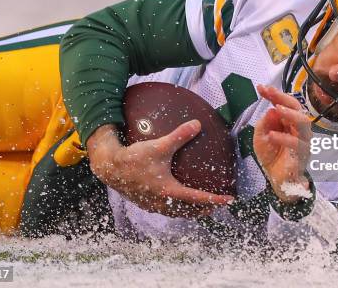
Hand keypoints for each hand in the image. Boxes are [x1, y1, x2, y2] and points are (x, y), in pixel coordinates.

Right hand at [87, 121, 233, 217]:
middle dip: (205, 210)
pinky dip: (177, 207)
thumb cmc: (133, 158)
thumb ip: (179, 136)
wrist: (108, 168)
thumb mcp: (158, 145)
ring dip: (191, 211)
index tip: (229, 199)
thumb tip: (197, 124)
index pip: (198, 199)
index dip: (215, 200)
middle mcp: (162, 202)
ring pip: (177, 213)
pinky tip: (176, 196)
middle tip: (217, 205)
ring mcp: (153, 205)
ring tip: (201, 206)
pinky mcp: (145, 203)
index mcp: (168, 191)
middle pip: (189, 211)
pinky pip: (166, 209)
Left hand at [253, 84, 311, 203]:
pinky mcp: (302, 155)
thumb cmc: (271, 154)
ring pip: (303, 123)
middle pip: (297, 108)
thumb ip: (265, 123)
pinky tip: (272, 135)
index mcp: (288, 121)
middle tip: (271, 94)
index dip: (274, 94)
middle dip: (283, 98)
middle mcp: (298, 128)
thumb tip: (271, 109)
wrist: (277, 178)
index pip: (285, 103)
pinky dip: (284, 138)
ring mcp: (303, 141)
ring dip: (289, 114)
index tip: (260, 87)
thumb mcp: (260, 136)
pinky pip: (297, 144)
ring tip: (276, 109)